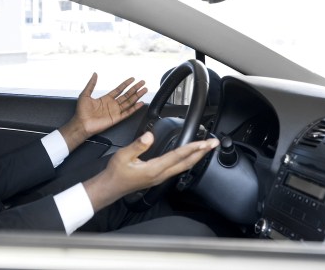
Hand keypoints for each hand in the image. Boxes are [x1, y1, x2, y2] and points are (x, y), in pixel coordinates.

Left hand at [59, 73, 147, 150]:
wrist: (81, 123)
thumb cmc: (81, 111)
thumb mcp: (85, 94)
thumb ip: (91, 84)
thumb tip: (95, 74)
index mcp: (106, 99)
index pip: (119, 89)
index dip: (126, 84)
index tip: (133, 79)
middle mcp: (112, 104)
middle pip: (127, 95)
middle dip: (135, 88)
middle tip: (142, 83)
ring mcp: (115, 111)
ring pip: (129, 102)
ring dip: (137, 96)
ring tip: (144, 90)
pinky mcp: (116, 118)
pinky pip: (128, 112)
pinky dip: (135, 108)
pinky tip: (140, 103)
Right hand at [83, 132, 219, 211]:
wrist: (111, 187)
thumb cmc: (116, 172)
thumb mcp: (123, 156)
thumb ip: (137, 145)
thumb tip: (149, 136)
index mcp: (154, 169)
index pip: (177, 156)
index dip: (192, 148)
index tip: (204, 142)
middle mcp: (161, 175)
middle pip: (186, 163)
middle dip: (201, 153)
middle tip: (213, 144)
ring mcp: (161, 177)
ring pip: (183, 167)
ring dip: (196, 157)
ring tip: (205, 149)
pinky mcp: (159, 177)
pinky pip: (177, 168)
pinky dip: (187, 160)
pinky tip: (189, 157)